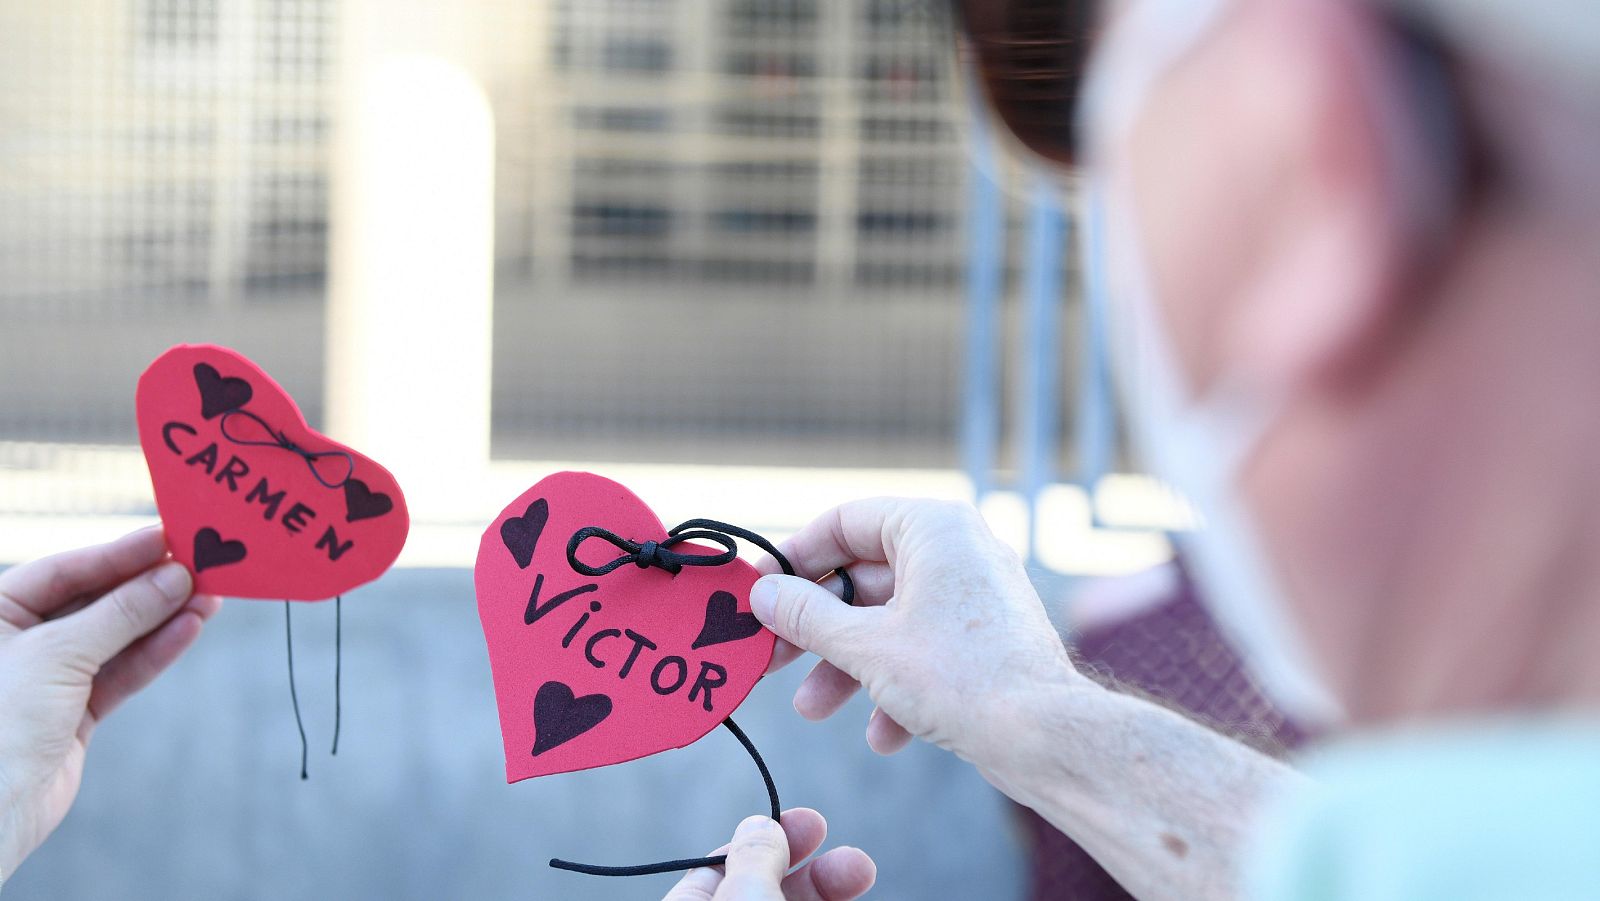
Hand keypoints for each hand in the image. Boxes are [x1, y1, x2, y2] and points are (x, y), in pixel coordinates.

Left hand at [0, 527, 220, 878]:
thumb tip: (174, 575)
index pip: (63, 571)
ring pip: (115, 638)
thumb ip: (121, 613)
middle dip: (148, 587)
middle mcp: (15, 642)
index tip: (169, 537)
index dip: (117, 553)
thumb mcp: (58, 653)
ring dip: (163, 617)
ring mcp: (46, 679)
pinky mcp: (71, 715)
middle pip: (94, 601)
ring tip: (211, 595)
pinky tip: (190, 628)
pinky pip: (120, 673)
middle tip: (200, 564)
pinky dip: (156, 652)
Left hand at [662, 809, 874, 900]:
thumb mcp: (745, 899)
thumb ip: (754, 859)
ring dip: (829, 889)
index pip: (722, 866)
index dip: (767, 841)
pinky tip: (850, 897)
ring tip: (863, 872)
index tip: (812, 824)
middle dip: (812, 868)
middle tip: (852, 858)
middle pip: (765, 889)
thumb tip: (761, 824)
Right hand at [750, 498, 1085, 774]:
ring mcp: (975, 595)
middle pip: (863, 577)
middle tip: (773, 657)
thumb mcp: (866, 646)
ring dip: (848, 666)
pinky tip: (883, 735)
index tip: (760, 592)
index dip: (796, 557)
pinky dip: (896, 686)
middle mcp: (958, 550)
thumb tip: (764, 594)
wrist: (1046, 738)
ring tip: (813, 710)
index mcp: (933, 527)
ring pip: (890, 621)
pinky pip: (925, 650)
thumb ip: (807, 617)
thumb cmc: (960, 678)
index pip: (845, 521)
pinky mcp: (985, 639)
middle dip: (817, 628)